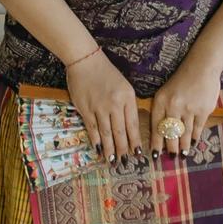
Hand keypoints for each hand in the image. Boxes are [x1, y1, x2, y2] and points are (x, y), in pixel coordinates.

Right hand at [65, 47, 141, 162]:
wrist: (85, 61)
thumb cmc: (107, 73)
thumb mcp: (124, 86)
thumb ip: (128, 106)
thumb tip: (130, 128)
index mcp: (127, 98)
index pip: (133, 125)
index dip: (135, 142)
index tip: (137, 155)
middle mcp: (115, 104)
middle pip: (120, 132)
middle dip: (123, 150)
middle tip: (125, 163)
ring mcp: (99, 107)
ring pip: (106, 134)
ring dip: (110, 149)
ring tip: (113, 161)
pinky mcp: (85, 109)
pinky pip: (93, 129)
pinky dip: (96, 141)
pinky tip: (99, 150)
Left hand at [149, 59, 222, 159]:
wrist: (202, 67)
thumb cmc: (181, 80)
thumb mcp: (166, 92)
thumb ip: (162, 109)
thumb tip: (161, 132)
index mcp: (161, 101)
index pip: (156, 126)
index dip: (156, 143)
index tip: (155, 155)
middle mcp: (173, 106)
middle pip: (170, 133)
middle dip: (170, 148)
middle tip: (171, 158)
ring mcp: (189, 109)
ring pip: (184, 133)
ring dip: (183, 146)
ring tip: (182, 155)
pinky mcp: (203, 110)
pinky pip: (197, 128)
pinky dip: (194, 138)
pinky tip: (192, 143)